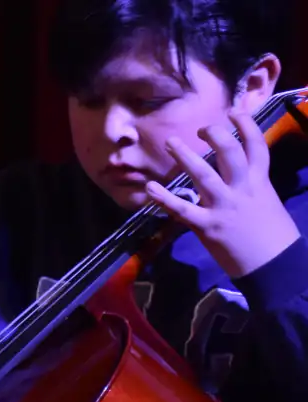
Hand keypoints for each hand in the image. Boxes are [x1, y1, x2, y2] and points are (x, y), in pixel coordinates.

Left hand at [146, 113, 302, 277]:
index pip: (256, 146)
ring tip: (170, 142)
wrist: (275, 266)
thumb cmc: (273, 235)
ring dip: (185, 157)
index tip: (234, 112)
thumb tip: (239, 173)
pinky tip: (150, 186)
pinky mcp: (208, 226)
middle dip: (215, 135)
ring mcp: (224, 207)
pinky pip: (182, 209)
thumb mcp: (268, 202)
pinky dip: (164, 197)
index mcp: (260, 182)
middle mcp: (243, 189)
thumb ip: (252, 185)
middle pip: (230, 153)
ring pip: (203, 175)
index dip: (246, 126)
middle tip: (201, 128)